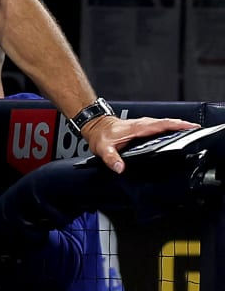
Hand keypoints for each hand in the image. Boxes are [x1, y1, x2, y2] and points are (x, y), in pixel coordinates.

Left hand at [83, 113, 199, 173]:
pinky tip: (175, 133)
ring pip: (163, 124)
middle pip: (166, 123)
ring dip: (177, 126)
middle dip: (181, 125)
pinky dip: (169, 128)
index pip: (160, 125)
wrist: (95, 126)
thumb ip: (112, 159)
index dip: (175, 125)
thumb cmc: (100, 135)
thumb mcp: (103, 148)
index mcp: (136, 128)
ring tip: (190, 131)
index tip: (188, 126)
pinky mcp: (143, 127)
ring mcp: (143, 125)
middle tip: (195, 129)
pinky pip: (159, 126)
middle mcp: (142, 124)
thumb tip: (120, 168)